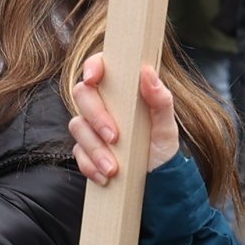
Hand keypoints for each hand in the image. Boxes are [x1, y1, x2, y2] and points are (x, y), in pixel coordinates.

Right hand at [66, 46, 178, 187]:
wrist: (157, 178)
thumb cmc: (161, 144)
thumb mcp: (166, 123)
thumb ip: (160, 98)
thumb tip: (148, 72)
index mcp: (121, 89)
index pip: (99, 66)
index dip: (91, 67)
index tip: (93, 79)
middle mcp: (102, 103)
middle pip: (82, 95)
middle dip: (97, 117)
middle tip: (114, 137)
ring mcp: (90, 126)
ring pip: (78, 127)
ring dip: (95, 149)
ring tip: (113, 168)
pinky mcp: (85, 149)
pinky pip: (79, 154)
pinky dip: (90, 166)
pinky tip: (105, 176)